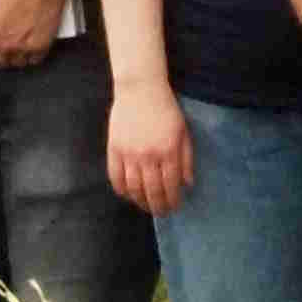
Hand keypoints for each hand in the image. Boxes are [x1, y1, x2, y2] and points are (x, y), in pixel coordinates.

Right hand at [105, 81, 194, 216]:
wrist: (140, 89)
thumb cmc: (166, 109)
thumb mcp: (183, 132)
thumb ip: (186, 159)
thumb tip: (187, 184)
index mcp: (168, 151)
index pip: (171, 186)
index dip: (172, 201)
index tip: (174, 207)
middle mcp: (148, 156)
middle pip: (152, 191)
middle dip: (158, 206)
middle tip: (161, 212)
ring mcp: (129, 154)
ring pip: (133, 188)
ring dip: (140, 202)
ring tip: (145, 206)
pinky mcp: (114, 149)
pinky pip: (115, 177)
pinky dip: (122, 190)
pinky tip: (128, 194)